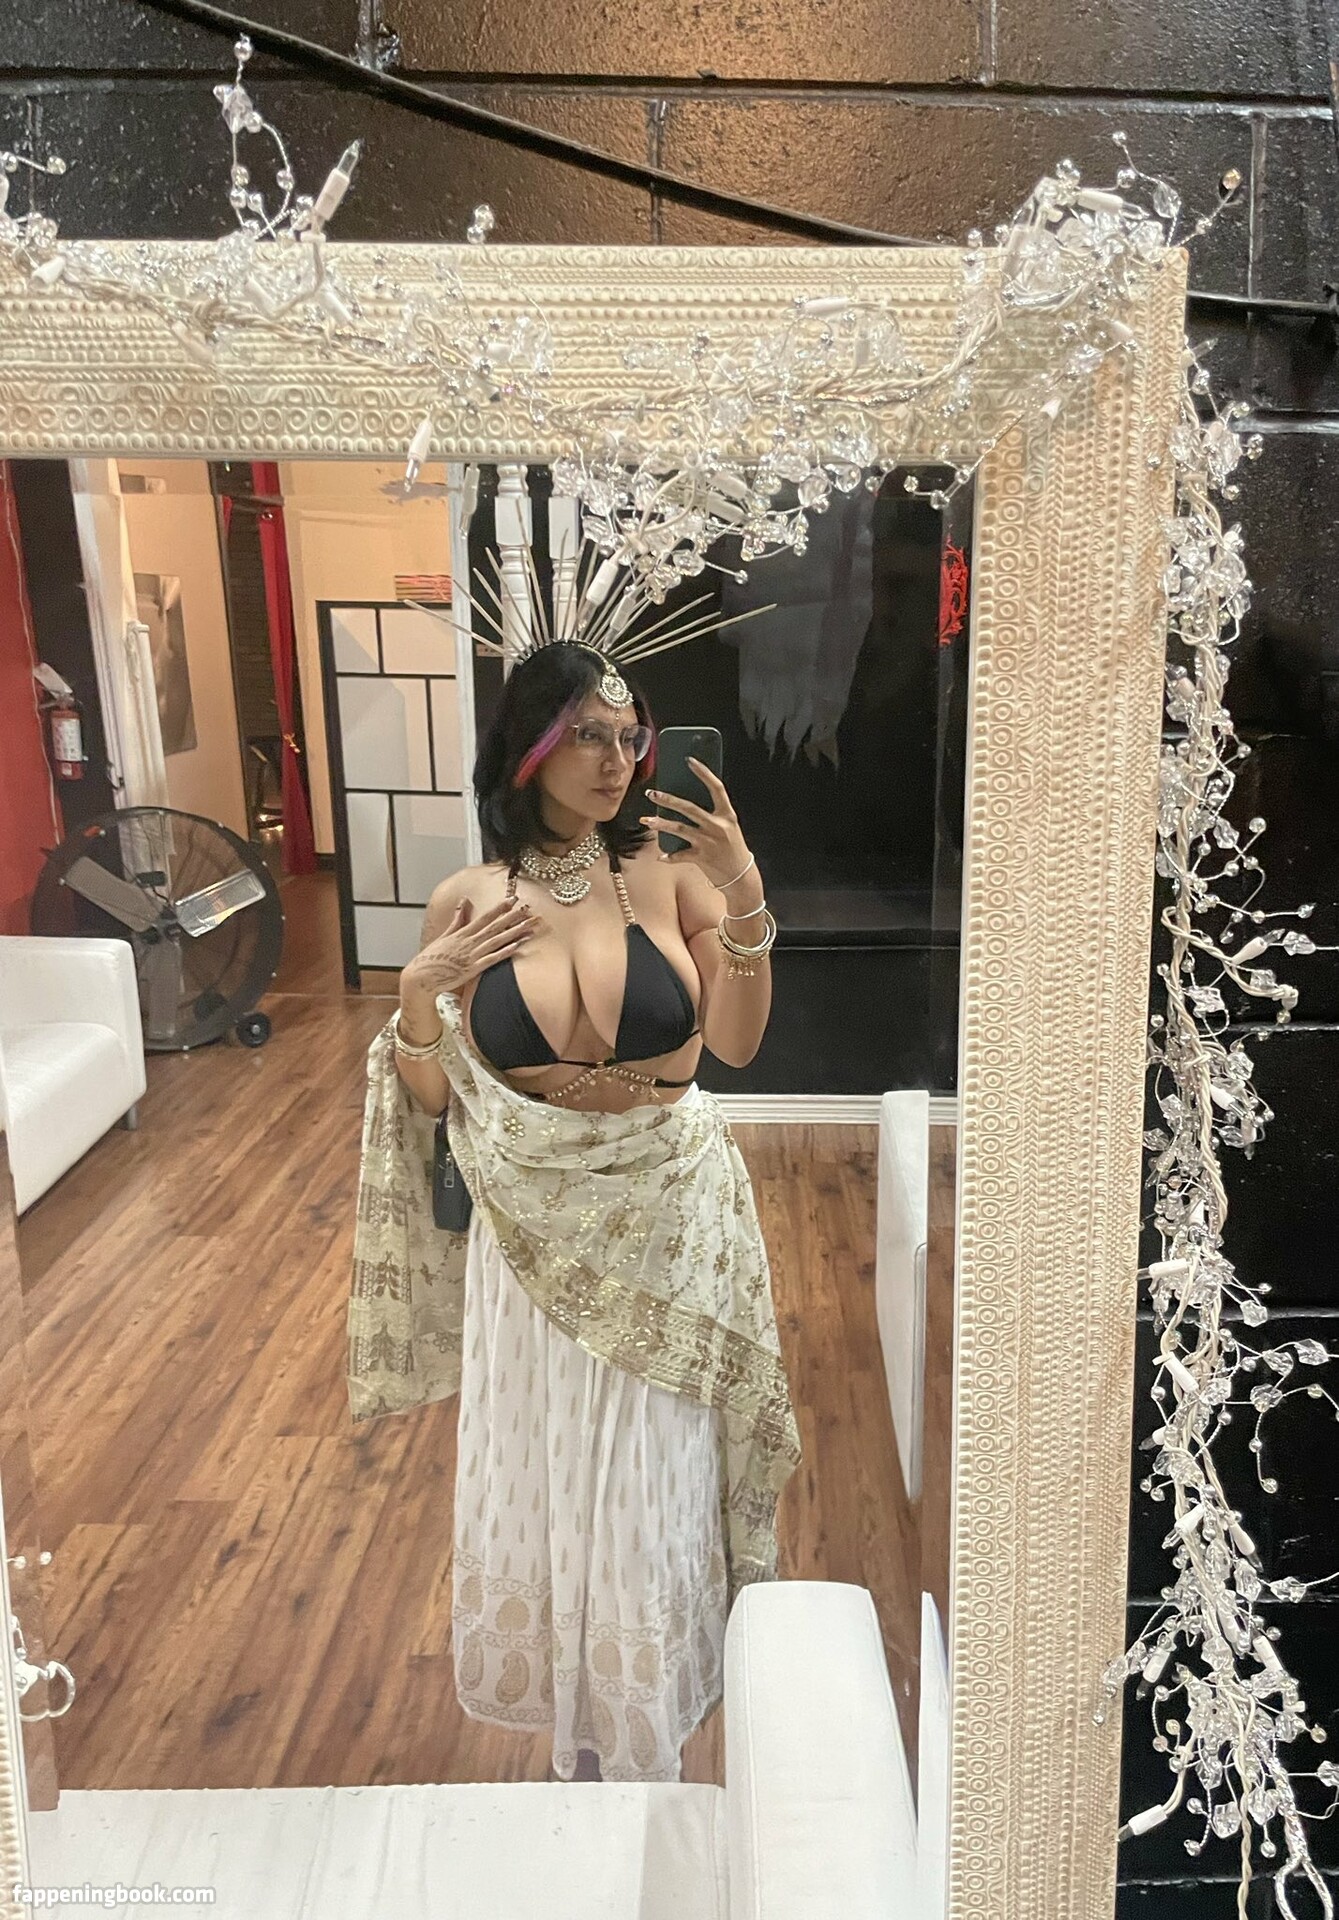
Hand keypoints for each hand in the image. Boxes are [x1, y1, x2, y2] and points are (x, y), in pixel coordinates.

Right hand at [400, 895, 538, 1015]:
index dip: (500, 908)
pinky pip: (491, 959)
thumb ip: (458, 919)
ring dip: (514, 932)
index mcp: (462, 933)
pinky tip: (516, 945)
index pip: (485, 917)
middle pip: (495, 927)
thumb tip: (465, 902)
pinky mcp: (472, 969)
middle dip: (513, 917)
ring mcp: (472, 955)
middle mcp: (469, 942)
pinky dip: (504, 952)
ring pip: (497, 941)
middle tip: (528, 909)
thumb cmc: (432, 957)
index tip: (513, 899)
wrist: (421, 977)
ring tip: (530, 926)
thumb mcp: (445, 935)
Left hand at [640, 759, 752, 890]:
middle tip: (652, 793)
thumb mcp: (728, 827)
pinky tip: (660, 856)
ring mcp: (709, 842)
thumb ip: (713, 814)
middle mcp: (717, 826)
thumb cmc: (733, 848)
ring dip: (661, 824)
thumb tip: (687, 800)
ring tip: (646, 820)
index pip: (716, 788)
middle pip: (689, 808)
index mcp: (727, 815)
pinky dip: (669, 856)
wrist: (741, 876)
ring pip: (680, 829)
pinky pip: (680, 855)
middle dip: (668, 800)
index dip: (704, 773)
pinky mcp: (701, 857)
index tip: (690, 761)